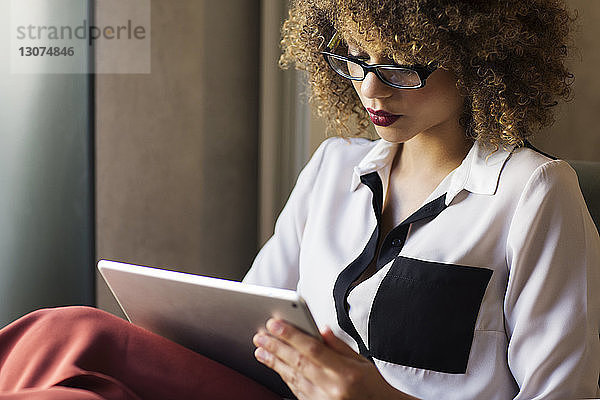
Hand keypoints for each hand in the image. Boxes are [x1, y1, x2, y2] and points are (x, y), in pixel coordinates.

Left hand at [253, 318, 417, 399]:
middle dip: (276, 347)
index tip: (275, 324)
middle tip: (261, 336)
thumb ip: (339, 345)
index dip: (291, 335)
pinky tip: (276, 367)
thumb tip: (321, 329)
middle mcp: (332, 387)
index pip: (312, 348)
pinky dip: (285, 377)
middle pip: (298, 362)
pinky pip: (296, 390)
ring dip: (274, 362)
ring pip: (293, 377)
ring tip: (261, 350)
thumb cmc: (373, 387)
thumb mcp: (363, 361)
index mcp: (346, 371)